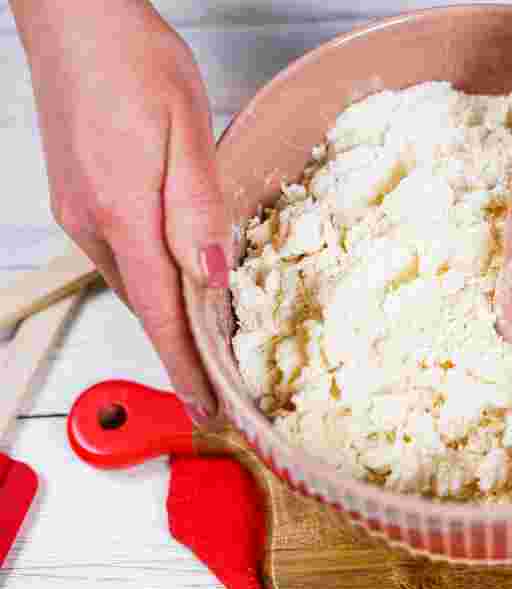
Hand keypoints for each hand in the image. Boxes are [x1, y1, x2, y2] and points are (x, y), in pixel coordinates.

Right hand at [13, 1, 229, 419]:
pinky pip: (120, 255)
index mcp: (127, 215)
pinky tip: (173, 275)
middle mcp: (94, 224)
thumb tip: (212, 275)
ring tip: (204, 341)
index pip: (162, 314)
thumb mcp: (188, 132)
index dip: (186, 366)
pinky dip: (150, 278)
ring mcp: (80, 211)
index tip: (206, 408)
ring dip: (167, 315)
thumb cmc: (135, 63)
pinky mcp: (78, 195)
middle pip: (146, 306)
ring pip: (132, 282)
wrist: (77, 18)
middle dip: (181, 351)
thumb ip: (199, 208)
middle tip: (215, 385)